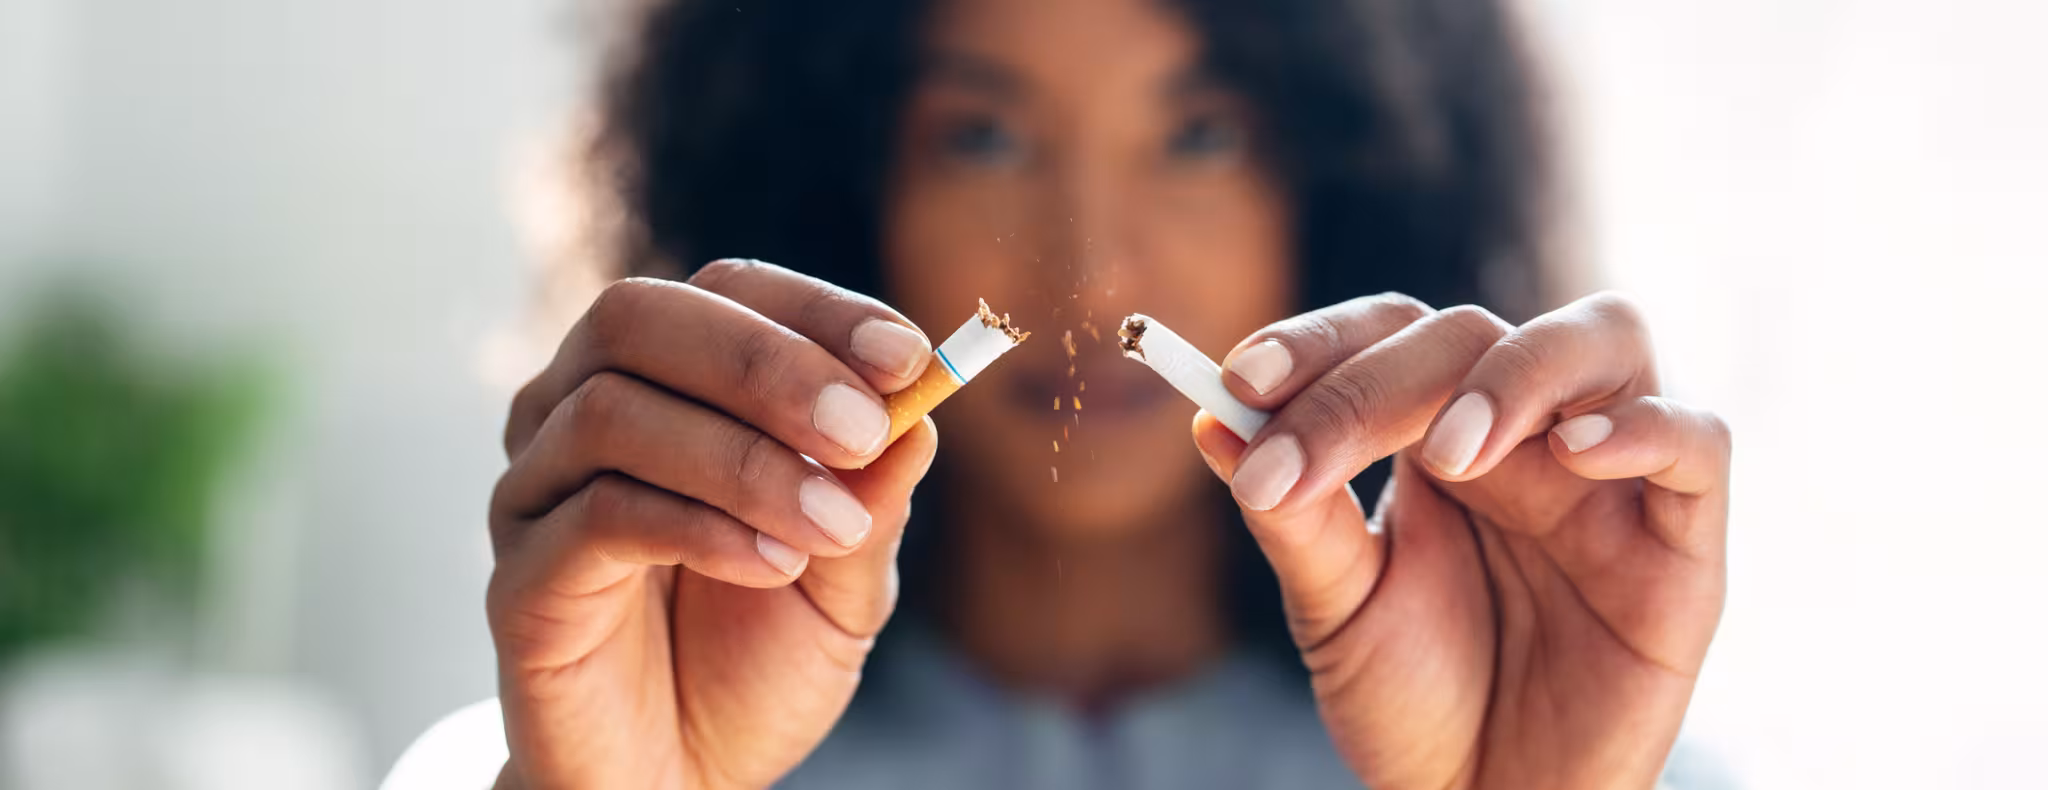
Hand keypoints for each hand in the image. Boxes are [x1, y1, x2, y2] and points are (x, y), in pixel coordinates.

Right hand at [486, 261, 939, 788]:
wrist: (680, 783)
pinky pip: (597, 515)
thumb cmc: (752, 666)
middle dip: (766, 364)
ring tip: (830, 526)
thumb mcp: (846, 584)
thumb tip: (919, 415)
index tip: (908, 357)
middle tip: (862, 429)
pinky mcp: (518, 580)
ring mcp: (537, 492)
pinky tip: (771, 566)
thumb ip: (872, 501)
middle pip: (639, 316)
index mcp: (665, 387)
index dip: (816, 312)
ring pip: (613, 410)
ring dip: (743, 459)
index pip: (725, 293)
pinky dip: (699, 527)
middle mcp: (578, 414)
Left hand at [1193, 292, 1728, 788]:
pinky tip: (1572, 456)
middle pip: (1473, 332)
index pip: (1388, 334)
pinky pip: (1699, 441)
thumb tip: (1210, 424)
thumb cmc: (1415, 703)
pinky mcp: (1684, 543)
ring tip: (1453, 450)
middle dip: (1380, 381)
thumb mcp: (1337, 609)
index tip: (1238, 381)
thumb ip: (1292, 517)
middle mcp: (1527, 432)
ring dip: (1519, 372)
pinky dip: (1646, 427)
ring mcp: (1610, 477)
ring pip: (1606, 337)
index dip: (1320, 343)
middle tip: (1307, 453)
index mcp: (1438, 432)